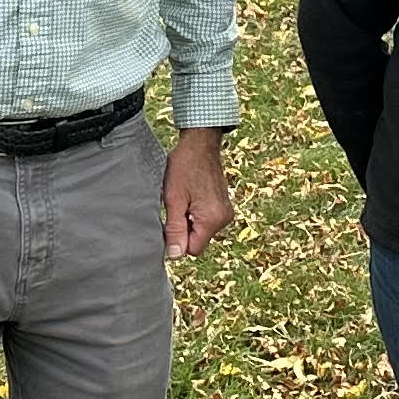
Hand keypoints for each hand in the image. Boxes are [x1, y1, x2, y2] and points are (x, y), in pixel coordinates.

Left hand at [161, 126, 235, 259]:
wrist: (200, 143)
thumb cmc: (184, 167)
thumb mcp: (173, 199)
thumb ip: (175, 229)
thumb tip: (175, 256)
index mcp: (212, 219)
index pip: (193, 250)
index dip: (178, 240)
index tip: (171, 220)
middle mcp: (224, 219)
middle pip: (198, 241)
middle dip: (185, 229)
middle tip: (177, 205)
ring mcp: (226, 212)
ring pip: (201, 231)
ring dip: (190, 221)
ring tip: (185, 198)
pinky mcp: (224, 207)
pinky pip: (207, 221)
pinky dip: (197, 214)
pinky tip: (191, 196)